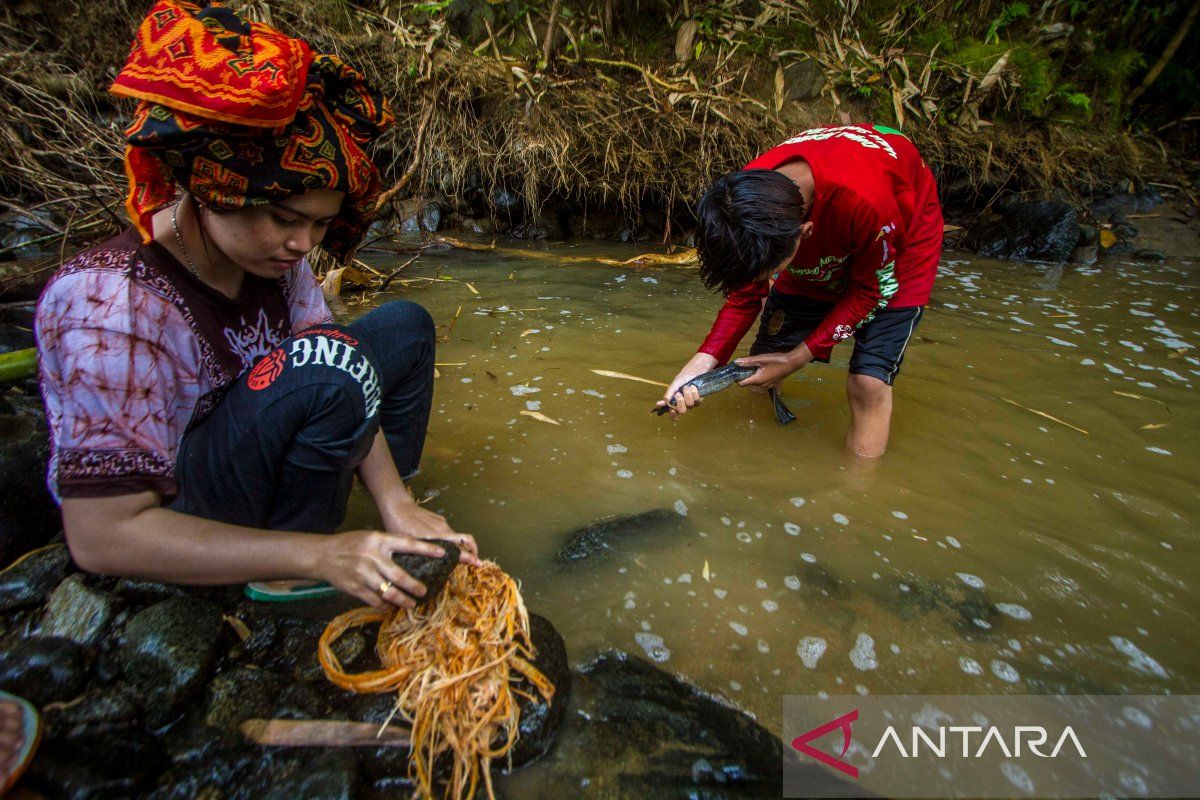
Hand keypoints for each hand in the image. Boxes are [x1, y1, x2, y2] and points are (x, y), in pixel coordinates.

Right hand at [314, 529, 446, 609]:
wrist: (323, 555)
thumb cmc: (351, 545)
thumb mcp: (370, 537)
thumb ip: (389, 545)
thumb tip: (414, 554)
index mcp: (379, 540)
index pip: (407, 544)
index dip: (426, 549)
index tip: (442, 554)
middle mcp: (372, 557)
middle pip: (399, 575)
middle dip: (415, 586)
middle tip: (424, 591)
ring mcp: (363, 574)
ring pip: (388, 592)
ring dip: (402, 600)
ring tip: (411, 604)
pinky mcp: (356, 588)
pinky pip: (375, 601)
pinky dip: (385, 606)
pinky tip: (391, 607)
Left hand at [382, 499, 480, 566]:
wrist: (396, 506)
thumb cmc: (398, 526)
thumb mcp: (407, 545)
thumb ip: (421, 555)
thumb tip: (425, 572)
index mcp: (436, 538)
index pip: (461, 546)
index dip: (471, 556)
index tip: (478, 564)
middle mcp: (443, 530)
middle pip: (466, 540)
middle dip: (472, 551)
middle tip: (473, 561)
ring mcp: (442, 523)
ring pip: (455, 537)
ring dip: (457, 547)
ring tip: (449, 557)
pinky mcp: (439, 519)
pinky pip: (447, 531)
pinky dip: (447, 539)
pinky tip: (436, 544)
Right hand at [656, 352, 718, 418]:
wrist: (693, 373)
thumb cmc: (682, 379)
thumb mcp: (674, 385)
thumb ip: (668, 394)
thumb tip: (660, 403)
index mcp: (674, 403)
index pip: (673, 416)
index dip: (673, 415)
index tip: (672, 409)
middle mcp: (683, 405)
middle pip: (682, 411)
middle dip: (680, 402)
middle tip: (679, 393)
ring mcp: (691, 404)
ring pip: (690, 405)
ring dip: (687, 394)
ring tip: (686, 387)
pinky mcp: (699, 400)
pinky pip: (697, 401)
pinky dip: (694, 393)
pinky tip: (693, 387)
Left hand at [736, 345, 812, 389]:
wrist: (792, 363)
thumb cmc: (776, 361)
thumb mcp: (760, 359)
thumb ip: (748, 362)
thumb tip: (736, 362)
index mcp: (757, 380)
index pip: (742, 384)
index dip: (737, 378)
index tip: (737, 371)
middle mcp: (762, 385)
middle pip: (748, 383)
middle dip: (746, 375)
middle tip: (747, 365)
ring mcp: (768, 386)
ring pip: (755, 382)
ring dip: (753, 376)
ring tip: (756, 366)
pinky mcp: (772, 384)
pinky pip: (762, 382)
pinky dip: (759, 377)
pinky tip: (763, 369)